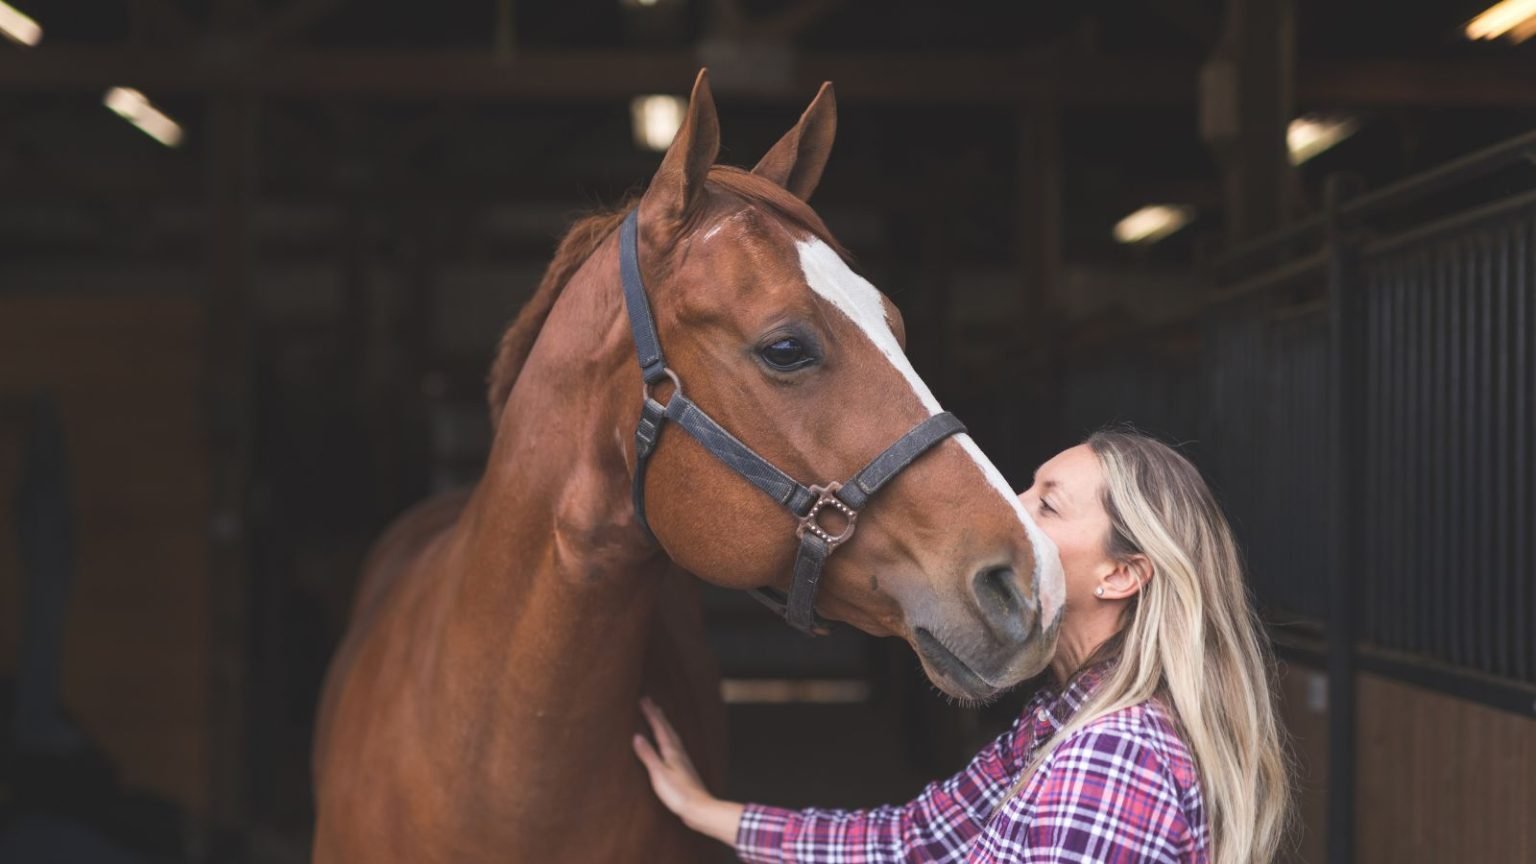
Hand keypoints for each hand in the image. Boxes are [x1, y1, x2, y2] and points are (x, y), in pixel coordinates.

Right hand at [633, 697, 743, 844]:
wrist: (699, 808)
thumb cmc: (678, 793)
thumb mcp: (658, 774)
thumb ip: (648, 755)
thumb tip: (637, 736)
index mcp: (671, 751)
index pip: (659, 727)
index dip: (651, 713)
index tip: (643, 699)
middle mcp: (679, 752)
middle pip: (667, 728)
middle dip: (658, 714)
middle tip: (650, 701)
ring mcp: (683, 760)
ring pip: (672, 735)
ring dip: (664, 724)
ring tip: (660, 716)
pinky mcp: (684, 769)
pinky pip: (675, 745)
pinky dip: (669, 737)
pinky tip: (670, 744)